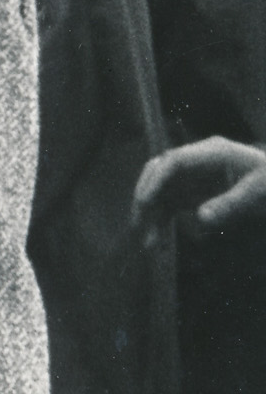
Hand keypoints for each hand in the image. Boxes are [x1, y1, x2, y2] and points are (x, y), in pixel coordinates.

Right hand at [135, 137, 265, 234]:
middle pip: (159, 173)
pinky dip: (161, 221)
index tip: (145, 201)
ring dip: (151, 215)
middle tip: (138, 222)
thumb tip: (200, 218)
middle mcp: (196, 161)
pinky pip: (169, 206)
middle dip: (145, 197)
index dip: (156, 179)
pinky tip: (157, 240)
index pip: (175, 160)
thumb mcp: (259, 190)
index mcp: (213, 152)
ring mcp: (192, 177)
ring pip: (160, 192)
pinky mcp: (192, 192)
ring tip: (148, 241)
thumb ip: (231, 203)